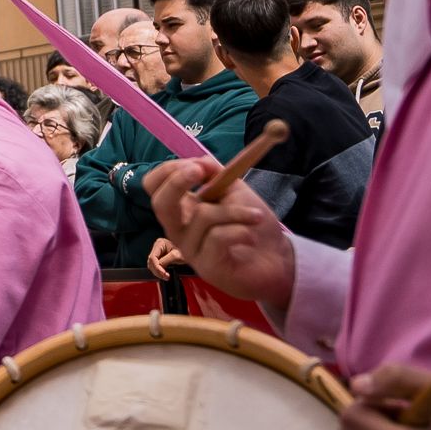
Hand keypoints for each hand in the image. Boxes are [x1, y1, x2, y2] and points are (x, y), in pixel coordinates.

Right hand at [143, 158, 293, 305]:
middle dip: (178, 182)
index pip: (153, 186)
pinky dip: (241, 230)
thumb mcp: (234, 190)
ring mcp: (191, 250)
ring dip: (235, 211)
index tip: (199, 165)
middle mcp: (179, 229)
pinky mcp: (207, 267)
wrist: (277, 261)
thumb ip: (215, 173)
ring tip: (256, 216)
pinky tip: (251, 236)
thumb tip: (200, 162)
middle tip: (202, 170)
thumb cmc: (251, 225)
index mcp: (182, 208)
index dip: (169, 171)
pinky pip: (219, 237)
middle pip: (160, 203)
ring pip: (202, 216)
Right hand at [145, 233, 184, 277]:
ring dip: (158, 272)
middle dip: (157, 270)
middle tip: (166, 277)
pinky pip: (156, 265)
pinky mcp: (161, 257)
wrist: (192, 250)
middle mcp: (158, 246)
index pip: (153, 257)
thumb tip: (159, 267)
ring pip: (152, 264)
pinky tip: (165, 273)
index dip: (157, 267)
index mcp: (160, 243)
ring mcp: (158, 251)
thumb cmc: (186, 251)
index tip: (164, 274)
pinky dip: (159, 271)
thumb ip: (166, 261)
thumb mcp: (177, 256)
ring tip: (166, 276)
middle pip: (151, 261)